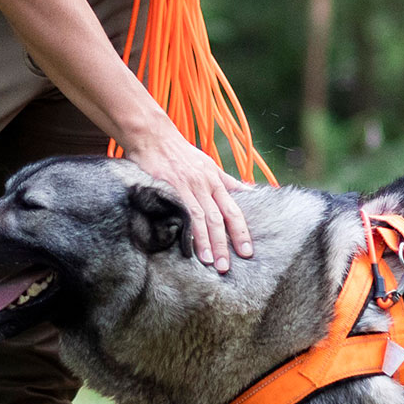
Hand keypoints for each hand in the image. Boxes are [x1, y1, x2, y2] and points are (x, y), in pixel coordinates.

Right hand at [124, 123, 252, 272]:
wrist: (153, 137)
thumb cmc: (181, 152)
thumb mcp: (209, 164)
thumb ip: (228, 182)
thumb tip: (249, 192)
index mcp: (215, 180)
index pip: (233, 210)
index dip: (241, 232)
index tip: (247, 252)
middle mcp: (205, 184)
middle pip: (219, 218)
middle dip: (225, 243)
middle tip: (227, 267)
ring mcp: (187, 186)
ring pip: (201, 217)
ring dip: (207, 241)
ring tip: (210, 262)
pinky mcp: (169, 187)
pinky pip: (181, 211)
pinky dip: (186, 229)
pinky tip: (187, 245)